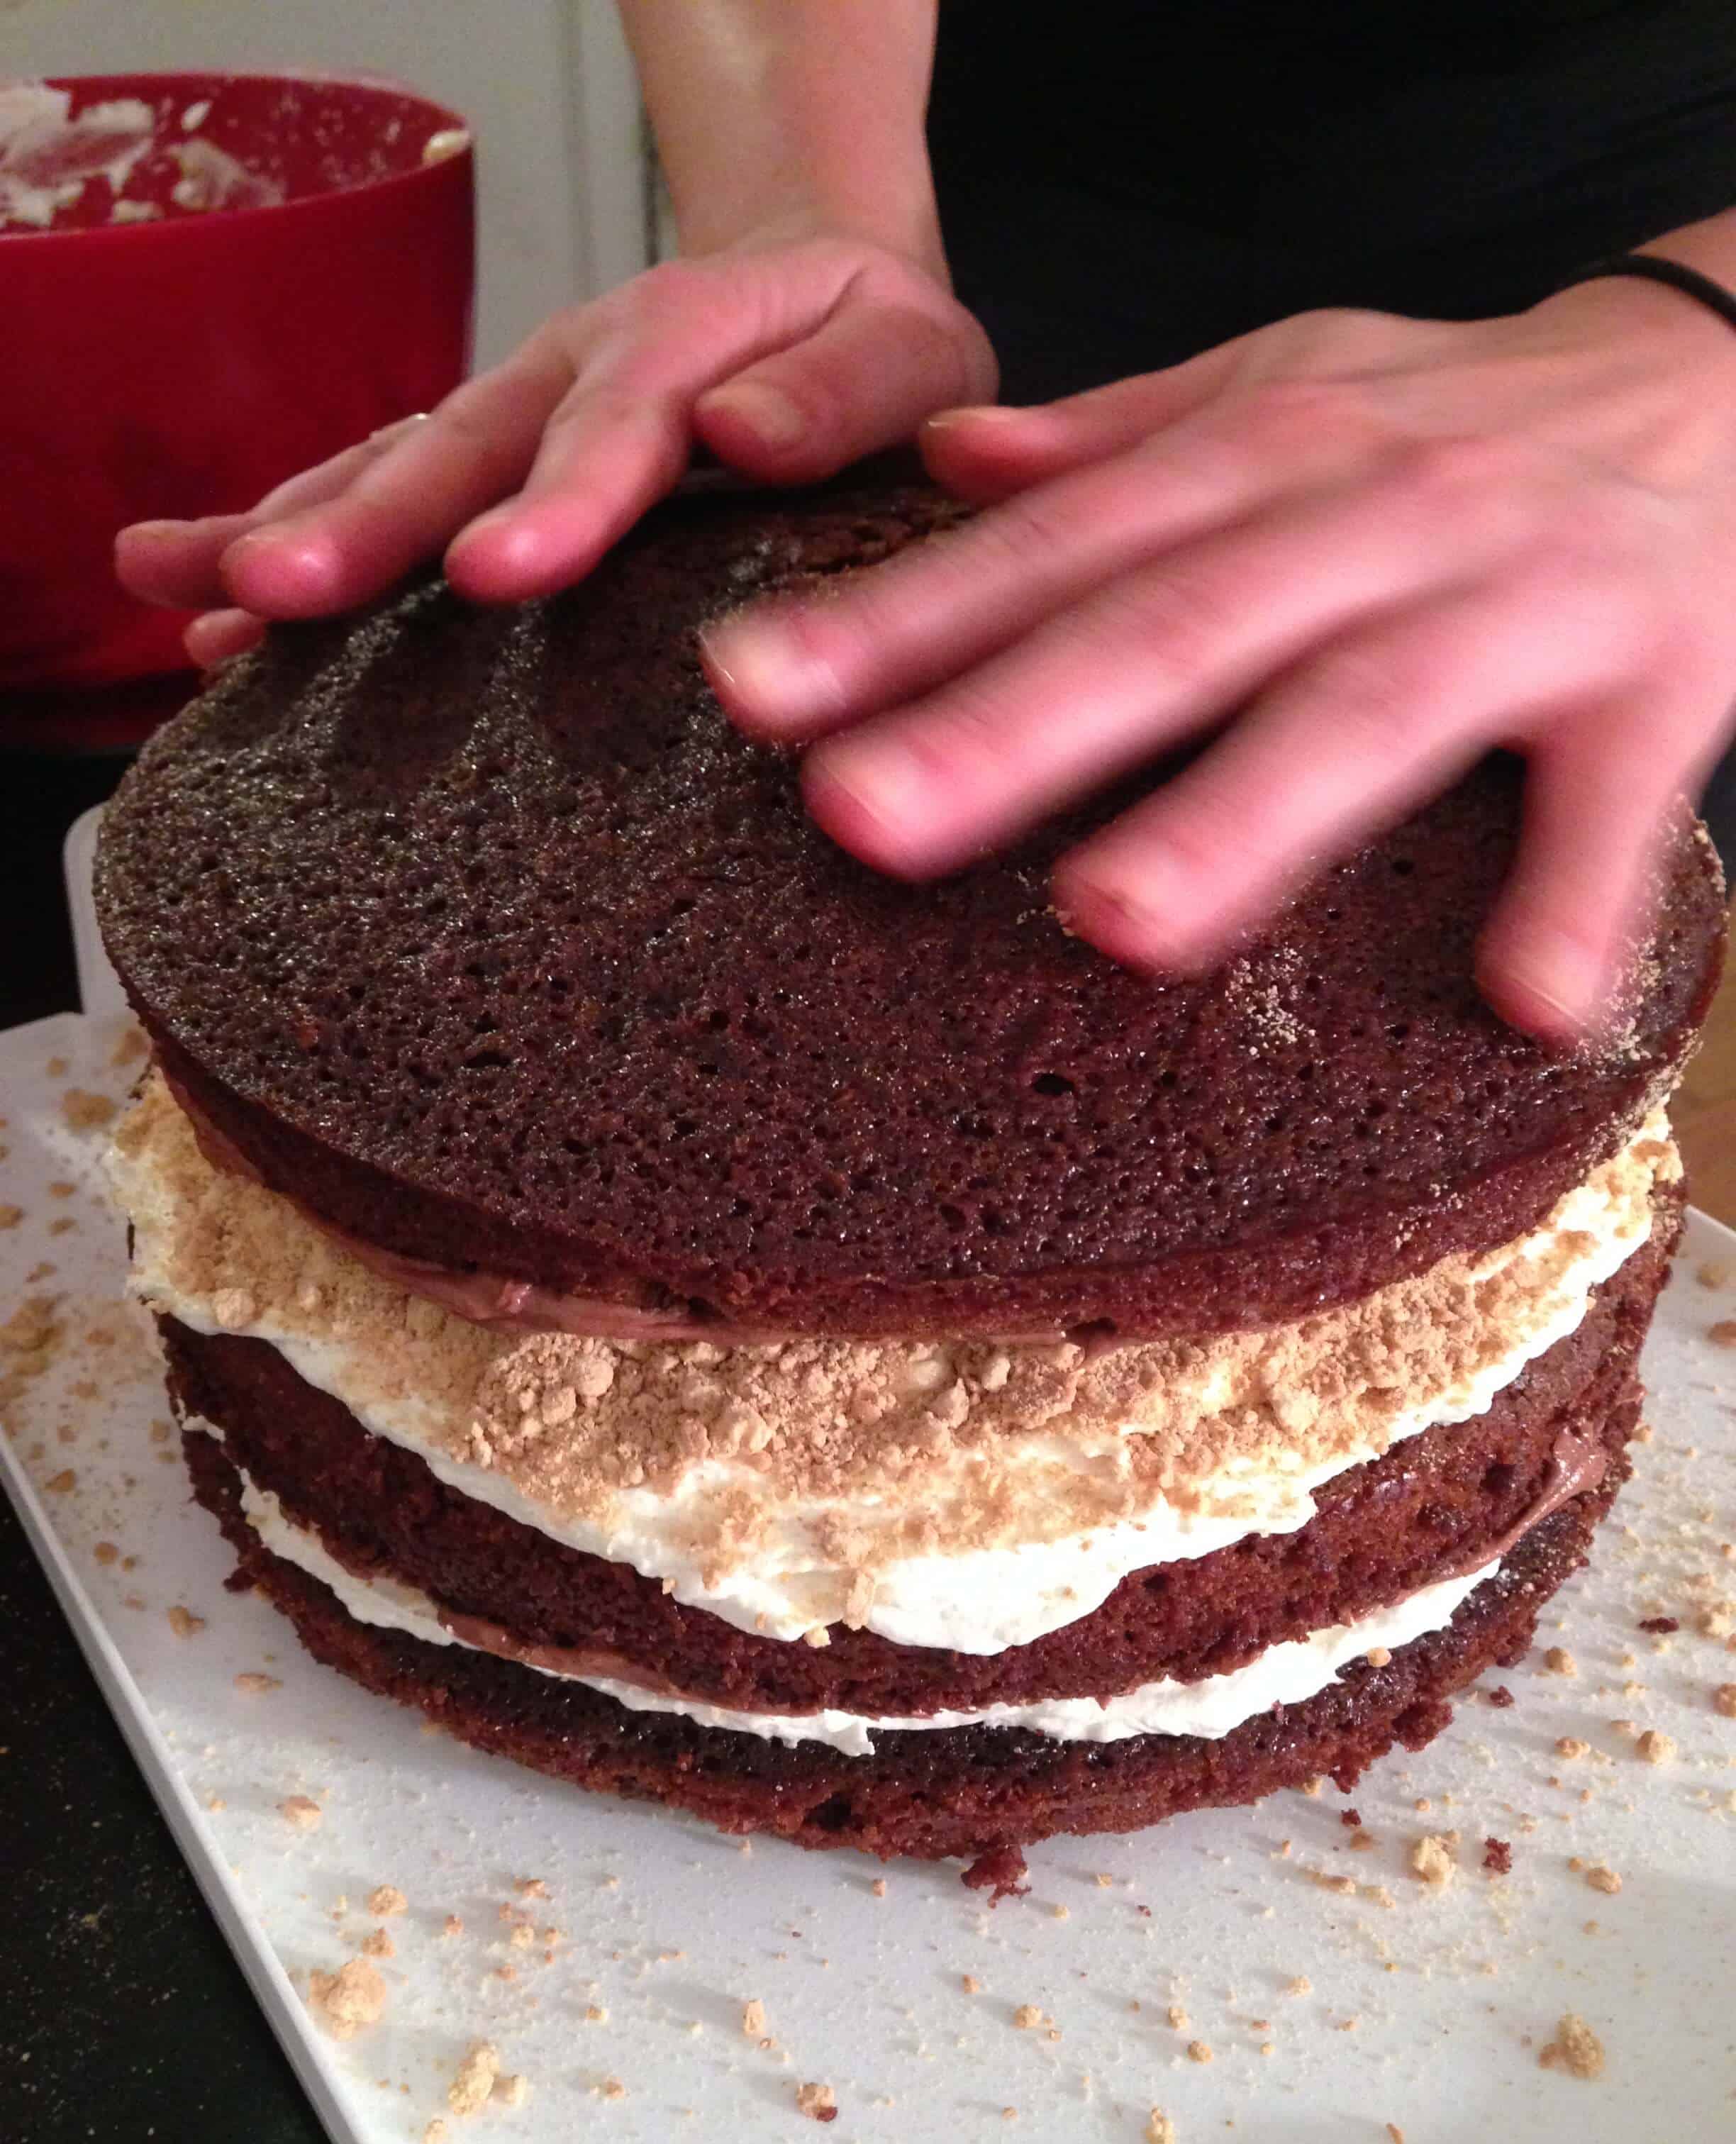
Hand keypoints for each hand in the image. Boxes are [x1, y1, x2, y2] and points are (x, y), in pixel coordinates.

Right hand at [114, 231, 994, 667]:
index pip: (615, 429)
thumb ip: (842, 394)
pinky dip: (291, 544)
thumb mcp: (908, 354)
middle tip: (272, 593)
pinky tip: (201, 610)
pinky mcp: (483, 463)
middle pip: (457, 448)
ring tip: (186, 597)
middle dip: (363, 528)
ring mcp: (513, 417)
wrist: (818, 289)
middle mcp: (570, 375)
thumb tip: (748, 436)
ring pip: (387, 468)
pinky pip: (376, 495)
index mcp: (682, 349)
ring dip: (289, 532)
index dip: (553, 503)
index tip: (492, 574)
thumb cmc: (870, 345)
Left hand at [705, 281, 1735, 1039]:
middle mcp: (1372, 517)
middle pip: (1172, 626)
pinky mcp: (1656, 687)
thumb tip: (950, 465)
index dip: (904, 618)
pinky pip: (1612, 801)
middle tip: (858, 815)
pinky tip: (1518, 1000)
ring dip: (1241, 815)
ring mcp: (1516, 603)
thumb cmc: (1467, 409)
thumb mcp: (1289, 382)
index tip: (757, 692)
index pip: (1057, 544)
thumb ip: (1121, 437)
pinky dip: (1576, 893)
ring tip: (1110, 919)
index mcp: (1268, 452)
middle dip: (1009, 723)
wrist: (1724, 367)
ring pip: (1364, 708)